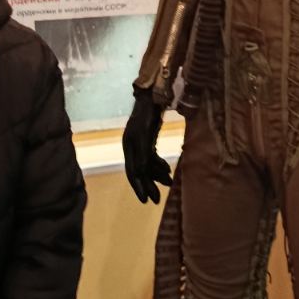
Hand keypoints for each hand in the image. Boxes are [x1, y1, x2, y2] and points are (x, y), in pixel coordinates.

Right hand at [123, 88, 172, 203]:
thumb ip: (143, 154)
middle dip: (148, 185)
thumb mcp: (144, 135)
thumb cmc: (147, 114)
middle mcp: (132, 147)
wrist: (152, 97)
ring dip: (157, 175)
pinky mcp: (148, 139)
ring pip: (148, 165)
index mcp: (129, 146)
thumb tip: (140, 173)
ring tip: (169, 183)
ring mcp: (140, 143)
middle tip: (156, 199)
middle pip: (140, 171)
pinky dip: (159, 165)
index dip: (138, 187)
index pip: (133, 172)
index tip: (145, 201)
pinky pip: (152, 157)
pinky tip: (167, 171)